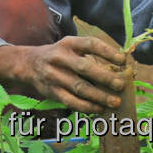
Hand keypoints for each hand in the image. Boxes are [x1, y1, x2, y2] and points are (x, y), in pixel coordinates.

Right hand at [0, 37, 128, 113]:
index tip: (123, 60)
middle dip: (105, 77)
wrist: (29, 64)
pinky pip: (71, 101)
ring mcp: (54, 76)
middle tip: (121, 85)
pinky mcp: (52, 92)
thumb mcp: (71, 48)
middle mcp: (60, 58)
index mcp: (69, 43)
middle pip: (84, 68)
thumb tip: (120, 70)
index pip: (90, 44)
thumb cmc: (60, 56)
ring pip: (79, 87)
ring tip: (115, 102)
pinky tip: (99, 109)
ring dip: (99, 96)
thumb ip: (91, 57)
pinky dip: (86, 107)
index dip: (107, 51)